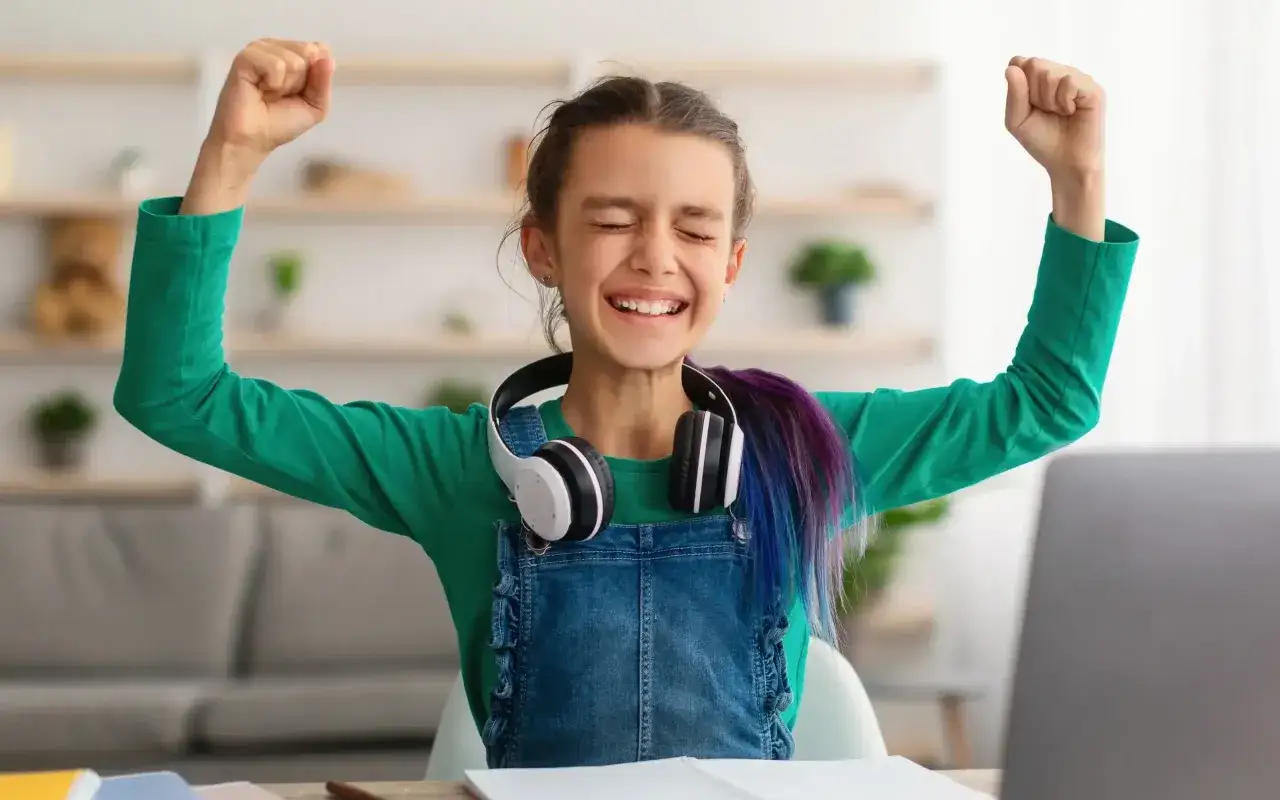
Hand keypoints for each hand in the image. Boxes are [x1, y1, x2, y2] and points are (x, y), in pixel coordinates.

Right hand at [208, 38, 334, 158]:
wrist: (253, 139)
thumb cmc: (281, 123)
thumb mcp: (316, 106)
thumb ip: (324, 81)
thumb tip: (327, 55)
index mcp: (292, 54)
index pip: (319, 50)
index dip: (316, 76)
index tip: (299, 93)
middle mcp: (276, 47)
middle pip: (309, 51)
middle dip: (302, 81)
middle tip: (282, 95)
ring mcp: (259, 50)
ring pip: (294, 59)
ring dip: (287, 85)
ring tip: (268, 94)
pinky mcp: (245, 57)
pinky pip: (276, 64)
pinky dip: (274, 83)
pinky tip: (260, 90)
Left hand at [1004, 56, 1103, 180]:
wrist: (1065, 163)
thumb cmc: (1042, 141)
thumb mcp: (1017, 120)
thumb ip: (1013, 94)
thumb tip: (1012, 68)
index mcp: (1040, 78)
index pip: (1019, 62)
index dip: (1018, 84)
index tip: (1027, 105)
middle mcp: (1060, 73)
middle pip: (1033, 64)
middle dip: (1032, 94)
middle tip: (1045, 111)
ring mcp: (1078, 79)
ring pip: (1050, 73)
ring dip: (1048, 100)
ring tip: (1059, 113)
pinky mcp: (1093, 88)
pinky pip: (1069, 82)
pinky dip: (1063, 101)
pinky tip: (1071, 112)